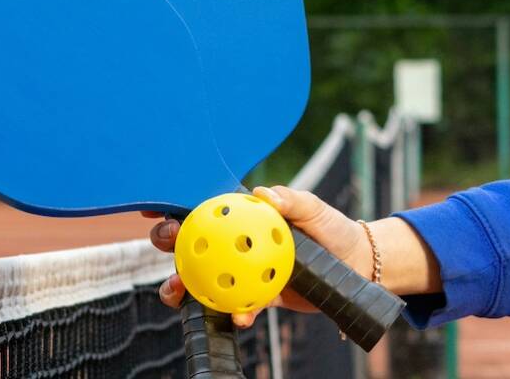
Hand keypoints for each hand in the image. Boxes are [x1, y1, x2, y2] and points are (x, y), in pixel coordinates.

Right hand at [144, 185, 372, 326]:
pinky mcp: (256, 297)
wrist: (356, 267)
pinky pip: (237, 306)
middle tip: (167, 242)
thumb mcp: (315, 209)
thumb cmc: (332, 228)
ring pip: (203, 278)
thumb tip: (263, 193)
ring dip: (184, 285)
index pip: (205, 208)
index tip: (154, 205)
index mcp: (243, 217)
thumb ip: (291, 201)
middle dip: (169, 241)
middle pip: (192, 241)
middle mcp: (237, 243)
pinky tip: (236, 317)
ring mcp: (242, 271)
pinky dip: (233, 313)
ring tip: (177, 291)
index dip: (176, 205)